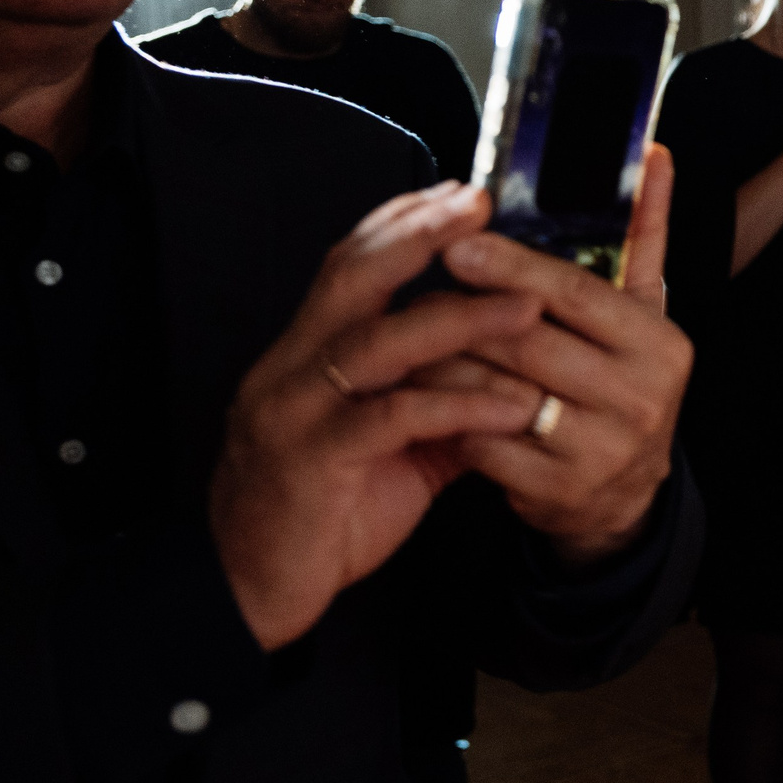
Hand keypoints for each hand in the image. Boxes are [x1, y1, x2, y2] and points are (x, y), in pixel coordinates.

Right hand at [209, 183, 551, 651]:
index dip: (401, 222)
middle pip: (354, 278)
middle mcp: (291, 368)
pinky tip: (512, 404)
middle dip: (422, 235)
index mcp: (306, 354)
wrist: (254, 592)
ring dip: (461, 319)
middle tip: (483, 205)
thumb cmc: (323, 512)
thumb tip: (513, 377)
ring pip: (380, 342)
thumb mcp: (393, 447)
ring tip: (529, 308)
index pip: (348, 264)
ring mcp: (295, 411)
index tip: (460, 190)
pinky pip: (393, 418)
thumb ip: (443, 403)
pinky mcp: (312, 461)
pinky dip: (458, 405)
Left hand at [415, 145, 692, 564]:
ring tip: (411, 340)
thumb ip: (642, 235)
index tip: (460, 244)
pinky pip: (485, 446)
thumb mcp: (641, 312)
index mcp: (661, 347)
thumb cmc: (621, 380)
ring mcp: (602, 452)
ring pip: (501, 393)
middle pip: (532, 343)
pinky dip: (449, 420)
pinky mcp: (559, 493)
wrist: (621, 494)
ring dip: (446, 364)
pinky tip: (426, 400)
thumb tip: (653, 153)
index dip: (516, 269)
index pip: (579, 296)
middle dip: (466, 316)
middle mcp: (642, 399)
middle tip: (418, 290)